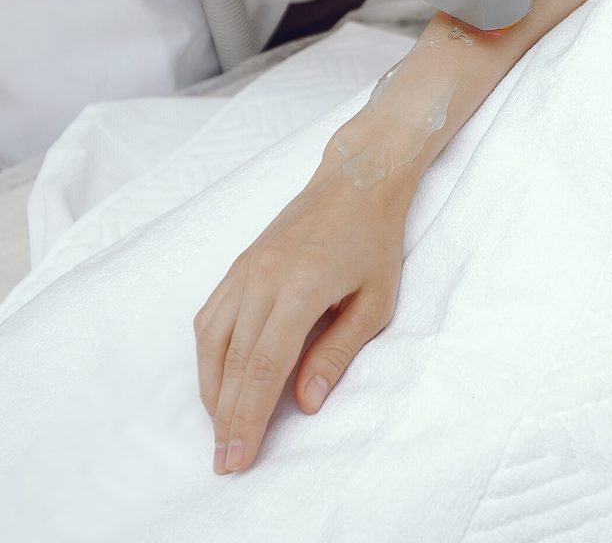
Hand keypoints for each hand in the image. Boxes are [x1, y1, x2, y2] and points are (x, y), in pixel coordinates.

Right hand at [193, 144, 411, 474]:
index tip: (237, 457)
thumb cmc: (375, 239)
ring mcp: (246, 267)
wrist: (357, 178)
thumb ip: (338, 351)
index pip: (263, 367)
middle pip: (232, 361)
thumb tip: (305, 401)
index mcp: (301, 287)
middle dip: (225, 417)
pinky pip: (212, 314)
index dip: (247, 418)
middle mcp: (263, 278)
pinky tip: (217, 377)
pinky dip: (208, 353)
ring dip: (211, 388)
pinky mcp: (240, 262)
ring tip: (221, 426)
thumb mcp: (376, 300)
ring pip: (212, 339)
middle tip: (224, 460)